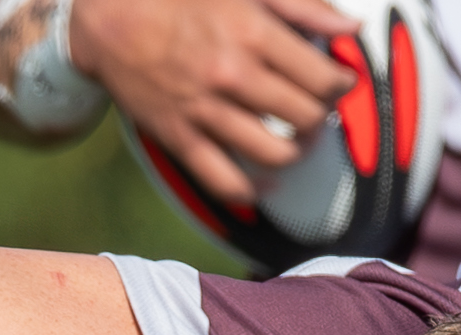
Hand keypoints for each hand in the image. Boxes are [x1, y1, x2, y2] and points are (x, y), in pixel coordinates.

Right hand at [71, 0, 356, 207]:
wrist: (110, 17)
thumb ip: (301, 5)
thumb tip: (350, 26)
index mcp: (251, 32)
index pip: (320, 77)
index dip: (340, 84)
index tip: (339, 82)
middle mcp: (232, 74)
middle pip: (304, 117)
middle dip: (320, 118)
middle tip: (317, 111)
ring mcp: (205, 110)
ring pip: (274, 153)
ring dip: (295, 153)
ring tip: (296, 143)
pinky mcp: (179, 137)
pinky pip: (224, 180)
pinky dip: (250, 190)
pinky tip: (263, 183)